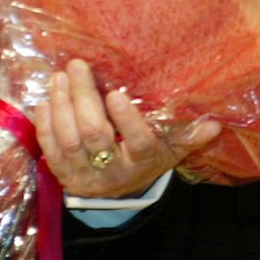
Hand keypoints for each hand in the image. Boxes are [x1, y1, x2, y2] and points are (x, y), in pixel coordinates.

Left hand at [36, 58, 219, 198]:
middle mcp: (111, 172)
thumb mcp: (171, 149)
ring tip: (59, 77)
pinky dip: (45, 127)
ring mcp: (84, 176)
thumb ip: (188, 135)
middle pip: (94, 136)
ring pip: (69, 141)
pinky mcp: (64, 176)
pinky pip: (51, 152)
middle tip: (77, 66)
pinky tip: (44, 101)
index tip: (116, 94)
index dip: (126, 121)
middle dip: (83, 99)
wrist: (120, 193)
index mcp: (141, 162)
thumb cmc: (147, 159)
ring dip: (61, 107)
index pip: (137, 143)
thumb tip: (216, 123)